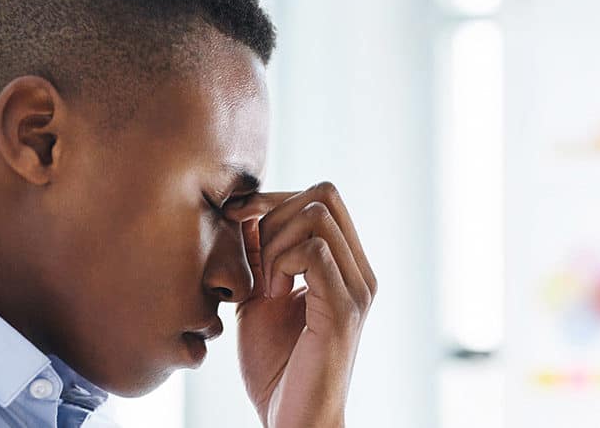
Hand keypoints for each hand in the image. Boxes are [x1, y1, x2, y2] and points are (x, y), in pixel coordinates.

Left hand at [224, 182, 377, 427]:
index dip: (274, 201)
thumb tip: (244, 210)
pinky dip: (281, 261)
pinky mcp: (344, 310)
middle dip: (274, 215)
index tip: (239, 227)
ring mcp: (356, 289)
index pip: (320, 197)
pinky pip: (315, 252)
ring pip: (318, 215)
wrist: (292, 419)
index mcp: (345, 266)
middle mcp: (360, 272)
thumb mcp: (258, 296)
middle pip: (324, 194)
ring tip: (264, 282)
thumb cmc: (276, 366)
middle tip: (255, 261)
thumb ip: (257, 256)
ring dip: (276, 240)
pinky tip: (270, 294)